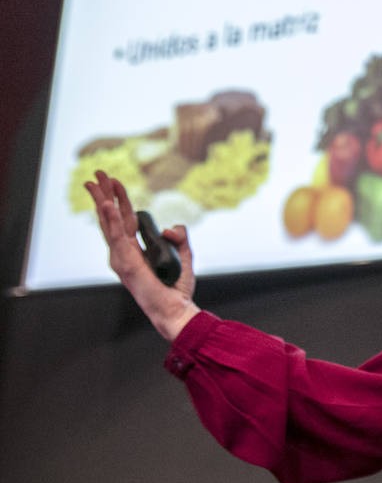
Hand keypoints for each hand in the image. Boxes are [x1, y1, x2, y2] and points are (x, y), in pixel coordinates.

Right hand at [86, 170, 199, 340]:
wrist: (175, 309)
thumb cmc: (176, 288)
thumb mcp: (183, 255)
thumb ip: (179, 237)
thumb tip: (170, 227)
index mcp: (134, 249)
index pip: (124, 219)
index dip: (120, 199)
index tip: (115, 181)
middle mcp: (124, 252)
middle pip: (111, 217)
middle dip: (103, 194)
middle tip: (97, 173)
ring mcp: (121, 257)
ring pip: (109, 223)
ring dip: (102, 200)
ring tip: (96, 182)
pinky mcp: (126, 262)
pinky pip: (117, 236)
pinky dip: (110, 218)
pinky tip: (106, 204)